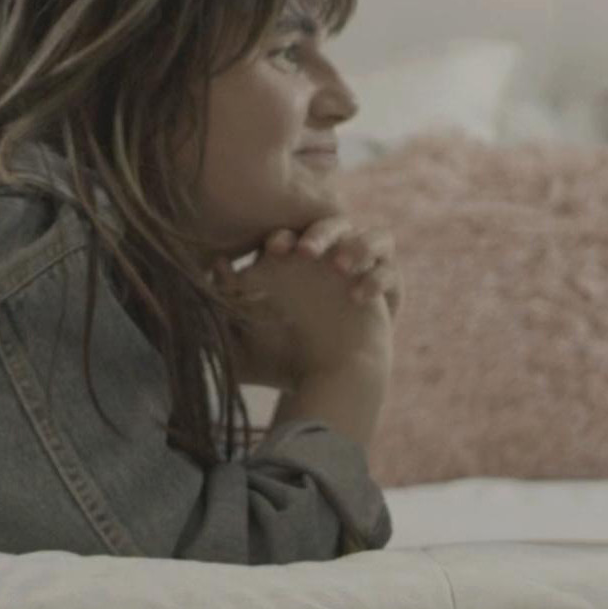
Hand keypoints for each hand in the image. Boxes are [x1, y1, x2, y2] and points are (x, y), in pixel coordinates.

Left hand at [215, 217, 397, 385]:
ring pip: (371, 236)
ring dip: (357, 245)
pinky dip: (376, 279)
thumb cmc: (285, 361)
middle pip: (333, 224)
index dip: (284, 234)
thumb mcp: (245, 338)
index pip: (294, 233)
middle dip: (321, 232)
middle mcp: (331, 261)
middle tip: (306, 251)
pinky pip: (390, 271)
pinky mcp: (384, 288)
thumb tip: (216, 266)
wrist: (329, 384)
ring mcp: (361, 272)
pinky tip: (358, 298)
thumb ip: (228, 304)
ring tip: (340, 267)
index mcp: (297, 263)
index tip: (273, 249)